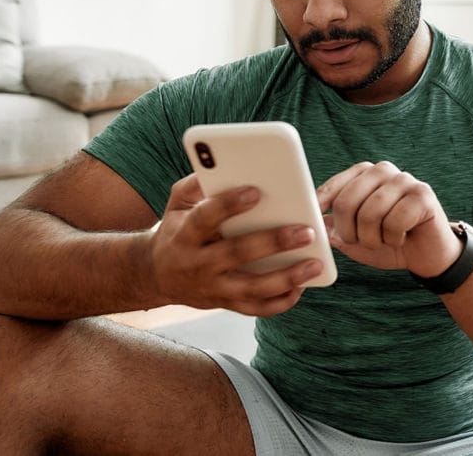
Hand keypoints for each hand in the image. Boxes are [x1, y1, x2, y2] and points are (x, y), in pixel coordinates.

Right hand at [147, 173, 323, 315]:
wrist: (157, 274)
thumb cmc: (178, 230)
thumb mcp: (178, 204)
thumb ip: (197, 184)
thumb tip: (220, 164)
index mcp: (185, 234)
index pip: (205, 217)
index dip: (229, 204)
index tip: (256, 191)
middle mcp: (197, 264)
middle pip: (236, 254)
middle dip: (273, 242)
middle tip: (306, 231)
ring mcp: (212, 288)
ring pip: (251, 288)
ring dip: (286, 277)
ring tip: (315, 264)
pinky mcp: (224, 303)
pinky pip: (255, 309)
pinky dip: (280, 302)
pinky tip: (301, 287)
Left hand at [316, 161, 460, 276]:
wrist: (428, 256)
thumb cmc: (390, 243)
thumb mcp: (355, 239)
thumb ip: (335, 229)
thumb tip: (314, 223)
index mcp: (364, 174)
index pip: (334, 187)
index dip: (320, 205)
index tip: (313, 219)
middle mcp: (383, 170)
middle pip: (347, 202)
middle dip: (348, 231)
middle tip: (358, 242)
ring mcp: (405, 180)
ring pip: (370, 213)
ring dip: (372, 239)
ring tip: (383, 241)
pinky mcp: (423, 194)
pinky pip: (395, 221)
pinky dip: (394, 238)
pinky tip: (402, 237)